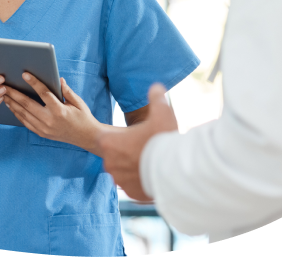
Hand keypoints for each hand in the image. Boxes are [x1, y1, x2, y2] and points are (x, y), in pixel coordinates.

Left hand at [5, 74, 100, 150]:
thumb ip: (66, 91)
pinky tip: (12, 107)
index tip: (24, 74)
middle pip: (27, 104)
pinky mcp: (42, 134)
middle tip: (4, 86)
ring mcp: (45, 128)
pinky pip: (26, 123)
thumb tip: (58, 79)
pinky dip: (18, 114)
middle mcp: (50, 120)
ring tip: (4, 95)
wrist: (87, 137)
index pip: (44, 93)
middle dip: (14, 94)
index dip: (33, 82)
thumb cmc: (83, 117)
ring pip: (24, 114)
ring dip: (13, 104)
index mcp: (60, 110)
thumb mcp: (78, 102)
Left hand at [97, 83, 177, 201]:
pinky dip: (141, 181)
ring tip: (150, 162)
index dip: (119, 136)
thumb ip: (156, 97)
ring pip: (123, 171)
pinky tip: (153, 175)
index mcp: (109, 142)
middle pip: (114, 155)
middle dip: (127, 152)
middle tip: (144, 148)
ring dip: (133, 167)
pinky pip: (133, 185)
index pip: (105, 137)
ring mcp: (119, 180)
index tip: (131, 135)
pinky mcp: (131, 193)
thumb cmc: (164, 141)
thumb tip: (156, 87)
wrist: (176, 171)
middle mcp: (110, 163)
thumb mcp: (161, 113)